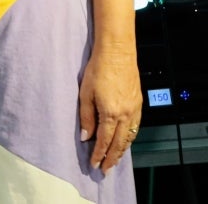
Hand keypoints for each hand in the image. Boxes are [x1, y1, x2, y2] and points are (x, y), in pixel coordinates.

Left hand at [78, 45, 141, 174]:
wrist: (117, 53)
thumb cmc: (98, 69)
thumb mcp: (85, 93)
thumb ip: (86, 117)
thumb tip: (85, 136)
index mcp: (110, 112)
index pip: (104, 141)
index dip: (98, 154)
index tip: (94, 163)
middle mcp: (125, 114)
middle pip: (119, 144)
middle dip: (112, 158)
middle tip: (105, 170)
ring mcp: (134, 110)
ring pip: (129, 137)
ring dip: (122, 150)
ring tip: (114, 159)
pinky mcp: (138, 104)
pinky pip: (135, 127)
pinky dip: (129, 138)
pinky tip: (124, 141)